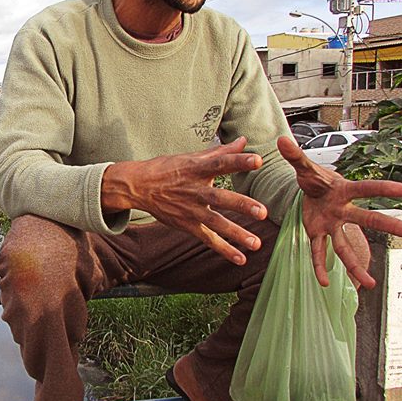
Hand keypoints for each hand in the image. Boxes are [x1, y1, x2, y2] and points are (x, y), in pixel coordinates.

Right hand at [102, 137, 267, 265]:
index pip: (220, 163)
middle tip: (262, 212)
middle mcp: (194, 189)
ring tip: (257, 244)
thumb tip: (244, 141)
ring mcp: (190, 209)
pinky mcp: (186, 224)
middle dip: (241, 204)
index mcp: (197, 169)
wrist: (138, 186)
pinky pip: (207, 238)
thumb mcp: (191, 157)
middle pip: (220, 197)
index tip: (258, 160)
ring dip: (236, 233)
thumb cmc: (167, 168)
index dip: (238, 161)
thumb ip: (220, 152)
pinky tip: (241, 259)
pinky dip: (224, 249)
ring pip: (215, 222)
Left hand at [277, 136, 401, 287]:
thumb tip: (281, 139)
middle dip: (393, 226)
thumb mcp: (304, 167)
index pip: (365, 188)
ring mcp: (332, 225)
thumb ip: (294, 155)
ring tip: (370, 285)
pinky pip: (319, 252)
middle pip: (369, 219)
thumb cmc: (313, 178)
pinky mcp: (318, 233)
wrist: (309, 190)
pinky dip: (320, 267)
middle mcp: (343, 210)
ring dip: (356, 265)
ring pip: (345, 247)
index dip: (383, 189)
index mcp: (343, 190)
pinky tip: (324, 283)